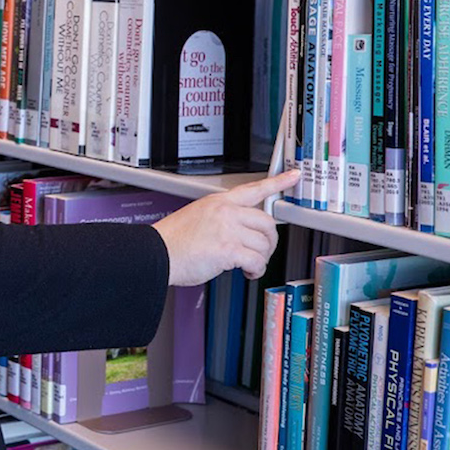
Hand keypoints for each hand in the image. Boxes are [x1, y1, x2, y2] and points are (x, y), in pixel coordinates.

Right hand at [153, 170, 297, 286]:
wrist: (157, 253)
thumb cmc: (173, 241)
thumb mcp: (198, 216)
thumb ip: (222, 218)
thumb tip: (241, 232)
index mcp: (219, 202)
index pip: (253, 188)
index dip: (277, 182)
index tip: (293, 176)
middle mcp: (226, 212)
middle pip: (267, 222)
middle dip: (269, 241)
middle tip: (261, 251)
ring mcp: (228, 229)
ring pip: (264, 244)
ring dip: (261, 259)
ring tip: (249, 266)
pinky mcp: (228, 249)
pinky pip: (257, 261)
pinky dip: (256, 270)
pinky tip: (247, 273)